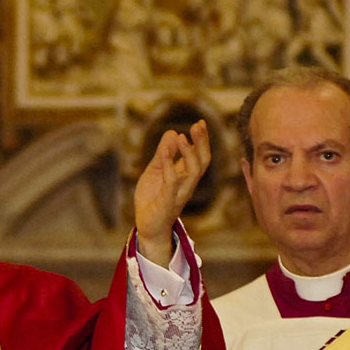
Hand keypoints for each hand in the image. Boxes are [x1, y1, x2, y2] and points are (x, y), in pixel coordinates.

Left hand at [134, 120, 209, 266]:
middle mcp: (187, 184)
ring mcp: (179, 194)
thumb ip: (164, 153)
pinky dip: (169, 168)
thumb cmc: (153, 198)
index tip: (200, 123)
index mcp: (186, 176)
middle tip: (198, 125)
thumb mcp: (156, 170)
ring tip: (182, 136)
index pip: (200, 156)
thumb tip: (173, 132)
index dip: (202, 140)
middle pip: (202, 162)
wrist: (147, 226)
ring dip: (188, 154)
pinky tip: (164, 155)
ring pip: (192, 173)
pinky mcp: (167, 203)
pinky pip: (171, 184)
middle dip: (201, 143)